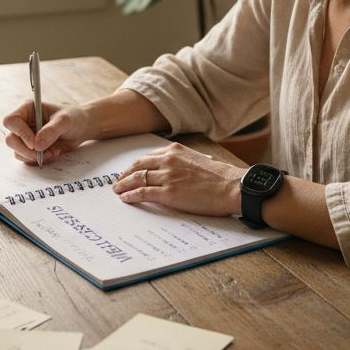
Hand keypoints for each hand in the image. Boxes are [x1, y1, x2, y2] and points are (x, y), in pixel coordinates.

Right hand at [1, 100, 94, 163]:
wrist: (81, 128)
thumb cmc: (73, 118)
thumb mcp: (65, 121)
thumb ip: (52, 131)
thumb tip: (37, 145)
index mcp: (27, 109)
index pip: (11, 121)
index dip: (20, 133)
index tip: (34, 144)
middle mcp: (23, 122)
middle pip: (10, 139)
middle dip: (25, 151)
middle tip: (42, 154)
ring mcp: (25, 136)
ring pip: (17, 151)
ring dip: (34, 157)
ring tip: (52, 153)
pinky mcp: (31, 148)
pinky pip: (26, 159)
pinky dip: (38, 160)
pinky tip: (52, 154)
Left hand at [110, 143, 243, 217]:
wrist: (231, 186)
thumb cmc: (221, 177)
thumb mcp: (199, 160)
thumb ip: (183, 162)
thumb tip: (176, 170)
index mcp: (175, 151)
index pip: (148, 157)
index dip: (136, 165)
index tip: (130, 171)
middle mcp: (168, 161)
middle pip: (138, 166)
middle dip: (125, 174)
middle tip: (117, 181)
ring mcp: (167, 177)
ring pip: (137, 178)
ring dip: (123, 185)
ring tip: (117, 191)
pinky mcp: (168, 193)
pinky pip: (143, 193)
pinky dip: (131, 196)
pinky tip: (125, 199)